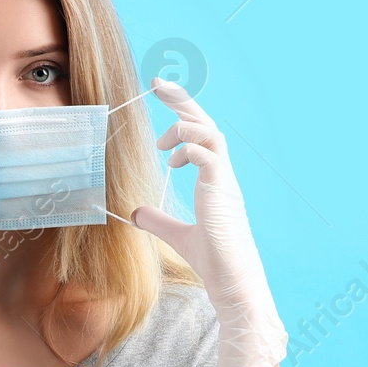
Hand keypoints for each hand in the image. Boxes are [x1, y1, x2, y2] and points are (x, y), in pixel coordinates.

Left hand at [130, 78, 287, 366]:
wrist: (232, 282)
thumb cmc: (213, 260)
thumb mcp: (177, 235)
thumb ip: (158, 221)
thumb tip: (135, 212)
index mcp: (215, 179)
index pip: (202, 134)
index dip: (183, 111)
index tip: (162, 95)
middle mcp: (222, 175)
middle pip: (207, 123)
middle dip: (183, 100)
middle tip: (158, 84)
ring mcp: (225, 182)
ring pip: (211, 134)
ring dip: (184, 127)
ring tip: (162, 143)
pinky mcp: (223, 192)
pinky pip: (209, 156)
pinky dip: (190, 150)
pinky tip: (173, 162)